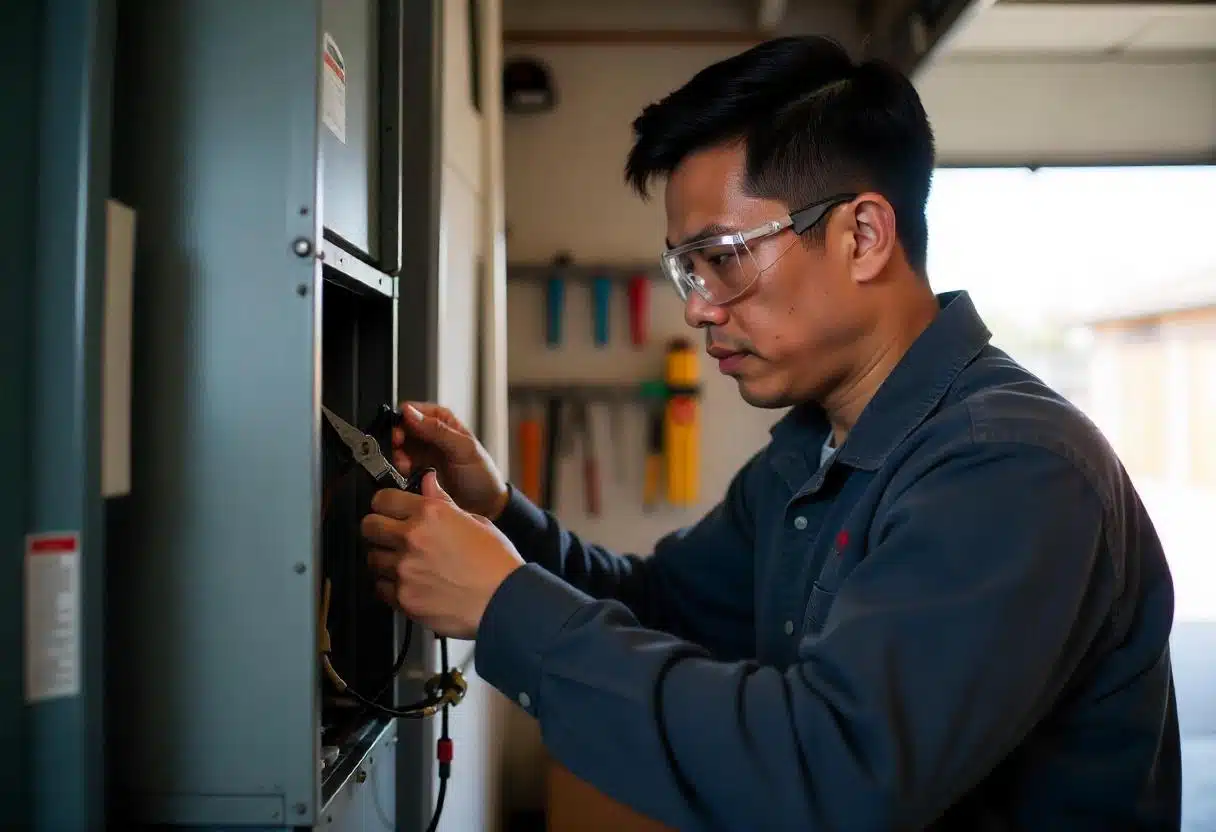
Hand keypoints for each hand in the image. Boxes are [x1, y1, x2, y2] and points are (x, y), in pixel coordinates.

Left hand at [361, 471, 523, 639]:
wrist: (505, 601)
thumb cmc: (496, 562)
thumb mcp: (476, 520)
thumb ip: (443, 502)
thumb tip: (428, 484)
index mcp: (430, 514)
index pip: (382, 499)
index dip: (384, 503)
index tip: (387, 509)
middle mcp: (412, 538)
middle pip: (368, 526)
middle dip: (377, 529)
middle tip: (389, 535)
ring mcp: (405, 569)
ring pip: (371, 558)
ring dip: (383, 559)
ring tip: (404, 564)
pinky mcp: (404, 597)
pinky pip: (380, 587)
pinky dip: (390, 586)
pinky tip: (409, 583)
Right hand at [392, 402, 508, 518]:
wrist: (486, 506)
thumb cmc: (483, 475)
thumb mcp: (464, 449)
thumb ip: (437, 430)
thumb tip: (411, 412)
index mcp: (443, 421)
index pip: (413, 411)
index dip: (402, 420)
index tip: (400, 434)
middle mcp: (430, 435)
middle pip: (401, 429)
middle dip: (397, 441)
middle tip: (399, 451)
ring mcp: (423, 453)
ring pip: (398, 449)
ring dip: (398, 457)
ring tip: (406, 466)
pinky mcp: (418, 472)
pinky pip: (401, 467)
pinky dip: (400, 471)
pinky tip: (408, 475)